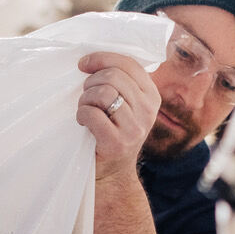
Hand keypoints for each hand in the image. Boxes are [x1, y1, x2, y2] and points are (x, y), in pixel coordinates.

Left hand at [76, 52, 160, 180]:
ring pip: (103, 93)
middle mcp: (147, 111)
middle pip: (113, 76)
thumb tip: (91, 60)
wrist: (113, 174)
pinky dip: (82, 114)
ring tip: (85, 110)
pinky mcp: (117, 143)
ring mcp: (134, 128)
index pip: (128, 64)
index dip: (102, 58)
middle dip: (91, 82)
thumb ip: (120, 84)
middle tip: (85, 96)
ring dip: (85, 99)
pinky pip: (92, 114)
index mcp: (152, 96)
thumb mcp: (126, 106)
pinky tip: (83, 122)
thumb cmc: (113, 134)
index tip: (83, 64)